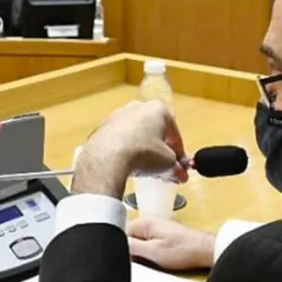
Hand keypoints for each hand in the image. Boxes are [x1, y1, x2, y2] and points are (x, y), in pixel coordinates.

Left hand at [72, 101, 187, 198]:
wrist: (106, 158)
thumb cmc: (143, 154)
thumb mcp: (168, 164)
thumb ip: (177, 168)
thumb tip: (180, 175)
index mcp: (158, 109)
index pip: (174, 134)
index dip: (179, 152)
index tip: (179, 167)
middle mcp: (137, 106)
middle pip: (154, 130)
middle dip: (159, 148)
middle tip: (162, 166)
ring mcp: (116, 115)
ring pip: (135, 133)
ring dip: (141, 148)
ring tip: (143, 168)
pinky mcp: (101, 127)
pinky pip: (118, 139)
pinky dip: (124, 150)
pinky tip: (125, 164)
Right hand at [127, 218, 216, 270]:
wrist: (207, 250)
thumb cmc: (184, 251)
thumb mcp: (152, 252)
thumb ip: (131, 247)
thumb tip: (115, 244)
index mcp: (143, 221)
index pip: (119, 233)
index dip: (123, 248)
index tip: (131, 258)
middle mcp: (149, 220)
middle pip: (129, 237)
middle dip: (133, 250)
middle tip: (145, 259)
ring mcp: (156, 226)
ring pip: (139, 241)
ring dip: (143, 252)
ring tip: (155, 258)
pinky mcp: (163, 233)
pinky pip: (148, 242)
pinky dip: (151, 251)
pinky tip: (160, 257)